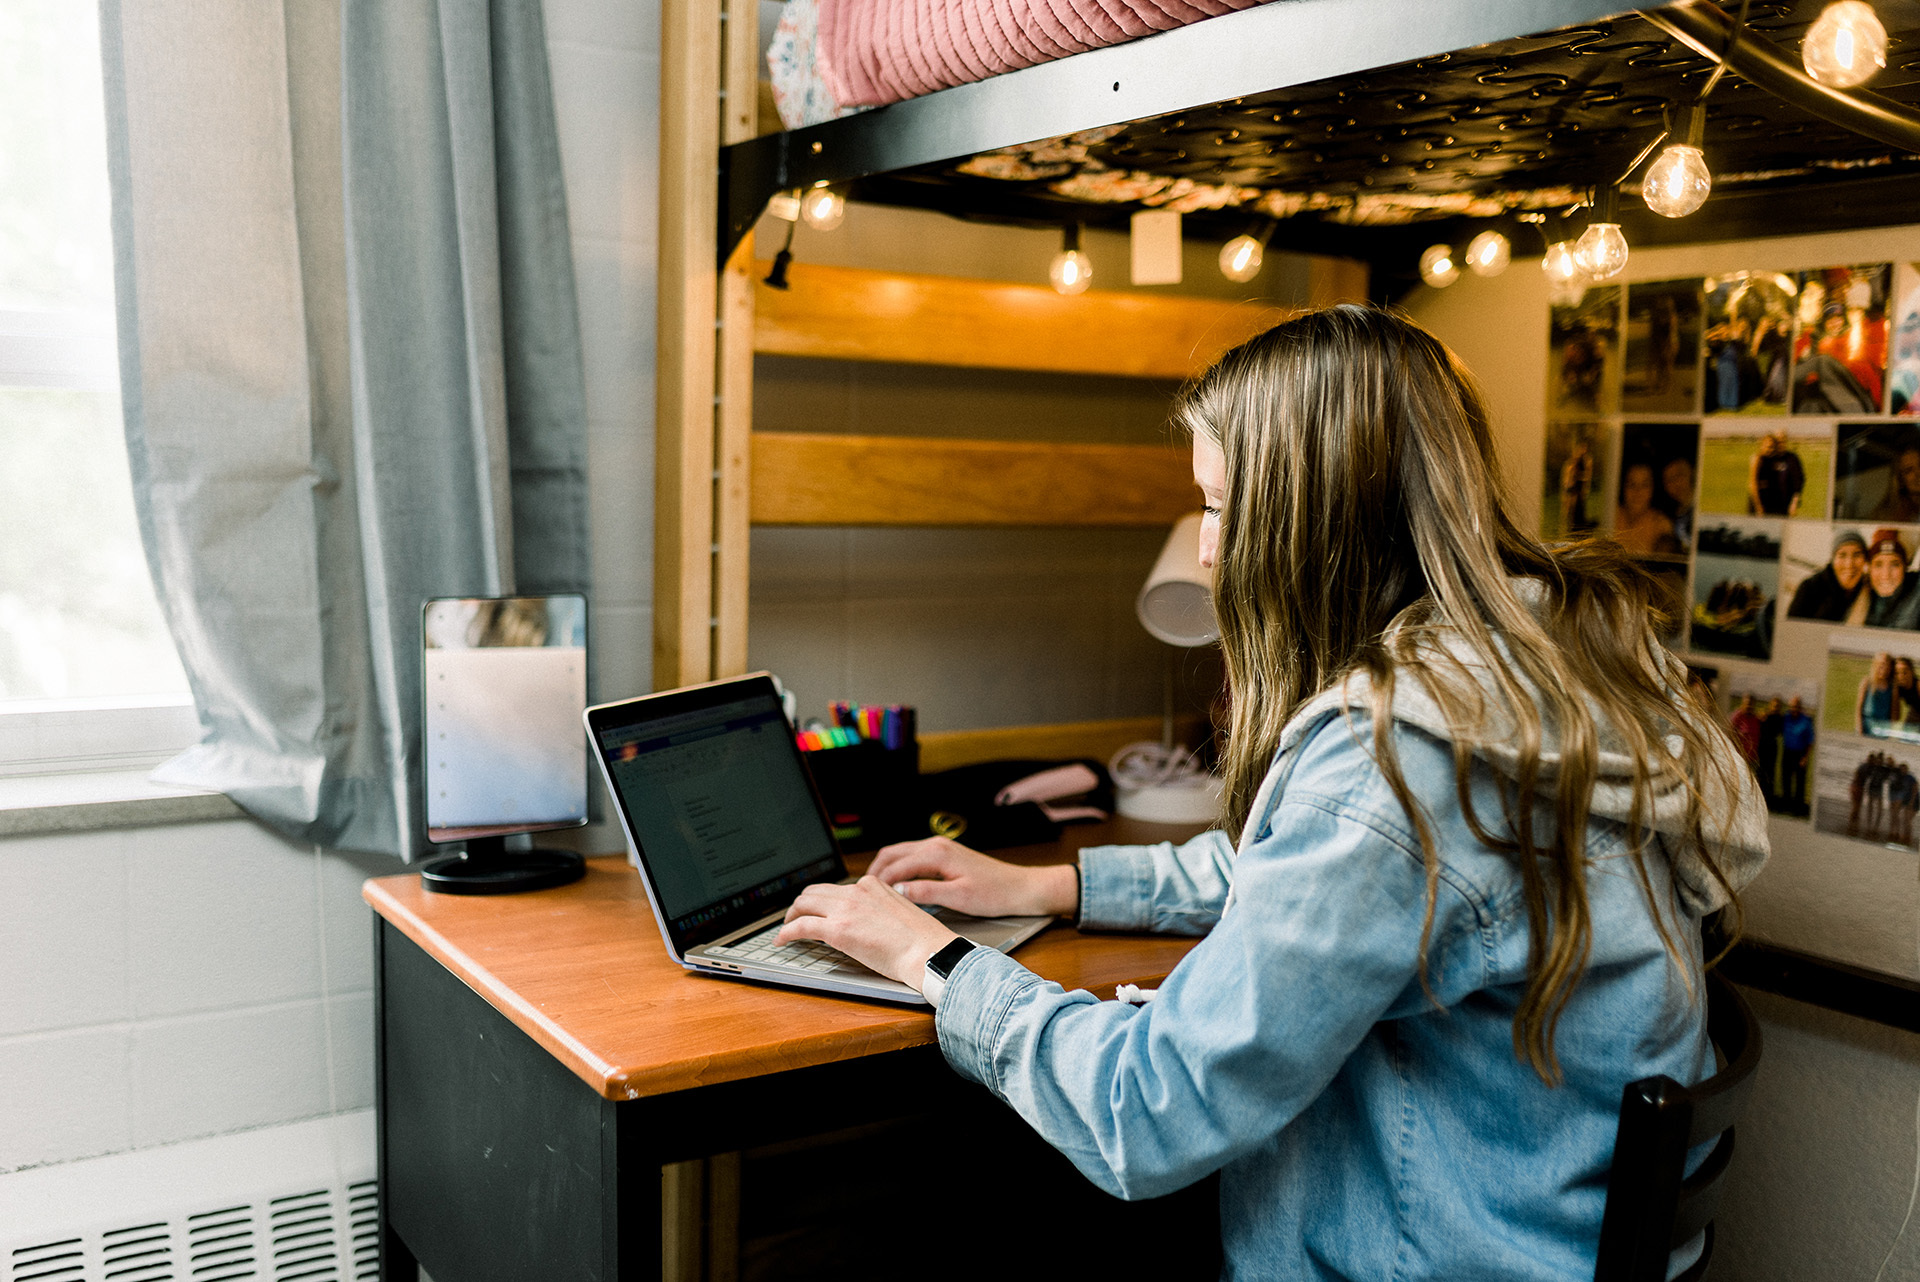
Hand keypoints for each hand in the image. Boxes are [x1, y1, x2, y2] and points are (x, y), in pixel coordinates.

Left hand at [777, 876, 958, 987]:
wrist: (927, 951)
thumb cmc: (921, 941)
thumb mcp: (898, 911)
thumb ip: (877, 910)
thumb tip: (862, 922)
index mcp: (872, 885)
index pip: (836, 888)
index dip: (822, 900)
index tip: (816, 910)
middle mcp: (856, 891)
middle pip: (814, 891)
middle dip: (801, 905)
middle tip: (795, 918)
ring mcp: (845, 908)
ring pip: (803, 904)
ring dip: (791, 916)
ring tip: (786, 929)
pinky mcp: (837, 929)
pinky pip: (801, 926)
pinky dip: (786, 932)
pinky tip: (781, 940)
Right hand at [866, 837, 1077, 918]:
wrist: (1021, 888)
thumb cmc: (994, 894)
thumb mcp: (958, 898)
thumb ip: (926, 893)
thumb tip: (899, 891)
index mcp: (937, 853)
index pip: (896, 865)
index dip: (878, 882)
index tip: (863, 898)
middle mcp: (936, 845)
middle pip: (892, 853)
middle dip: (875, 871)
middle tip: (860, 892)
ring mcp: (940, 847)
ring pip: (901, 853)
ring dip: (886, 868)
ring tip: (873, 889)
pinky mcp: (945, 854)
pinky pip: (912, 856)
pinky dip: (899, 867)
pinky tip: (896, 884)